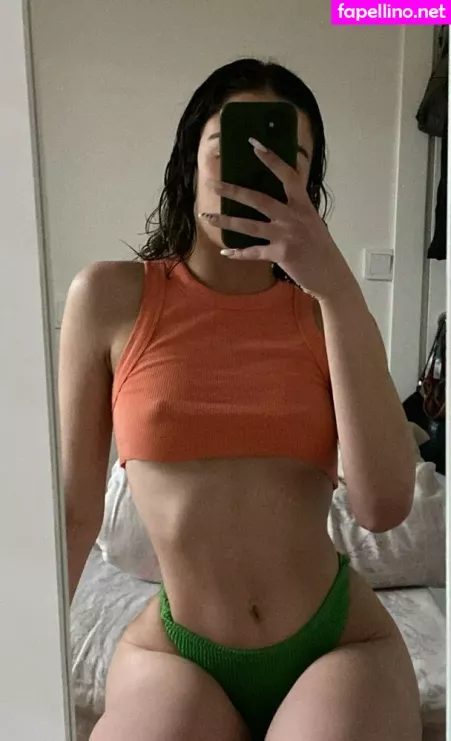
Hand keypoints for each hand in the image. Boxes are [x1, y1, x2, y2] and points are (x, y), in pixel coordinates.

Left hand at [200, 138, 353, 302]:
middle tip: (211, 183)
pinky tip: (226, 253)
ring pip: (249, 225)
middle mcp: (294, 217)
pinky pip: (254, 252)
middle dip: (232, 190)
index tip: (254, 144)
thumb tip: (277, 197)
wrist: (332, 275)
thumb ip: (295, 208)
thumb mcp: (312, 221)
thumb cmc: (321, 248)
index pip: (288, 175)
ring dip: (226, 220)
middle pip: (258, 199)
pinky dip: (239, 253)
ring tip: (207, 216)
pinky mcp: (281, 255)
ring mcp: (287, 236)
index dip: (271, 159)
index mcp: (303, 205)